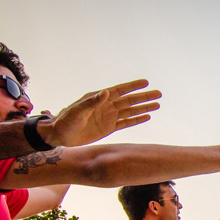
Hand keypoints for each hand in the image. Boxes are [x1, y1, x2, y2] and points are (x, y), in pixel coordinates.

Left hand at [42, 79, 161, 147]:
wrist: (60, 136)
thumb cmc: (66, 122)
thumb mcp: (77, 111)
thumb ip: (91, 102)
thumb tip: (105, 92)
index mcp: (99, 99)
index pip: (120, 90)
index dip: (133, 87)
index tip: (146, 83)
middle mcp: (106, 106)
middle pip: (129, 100)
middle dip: (144, 97)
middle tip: (159, 94)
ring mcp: (108, 117)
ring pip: (130, 111)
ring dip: (143, 108)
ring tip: (157, 105)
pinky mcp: (109, 128)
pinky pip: (126, 123)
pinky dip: (137, 120)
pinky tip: (147, 116)